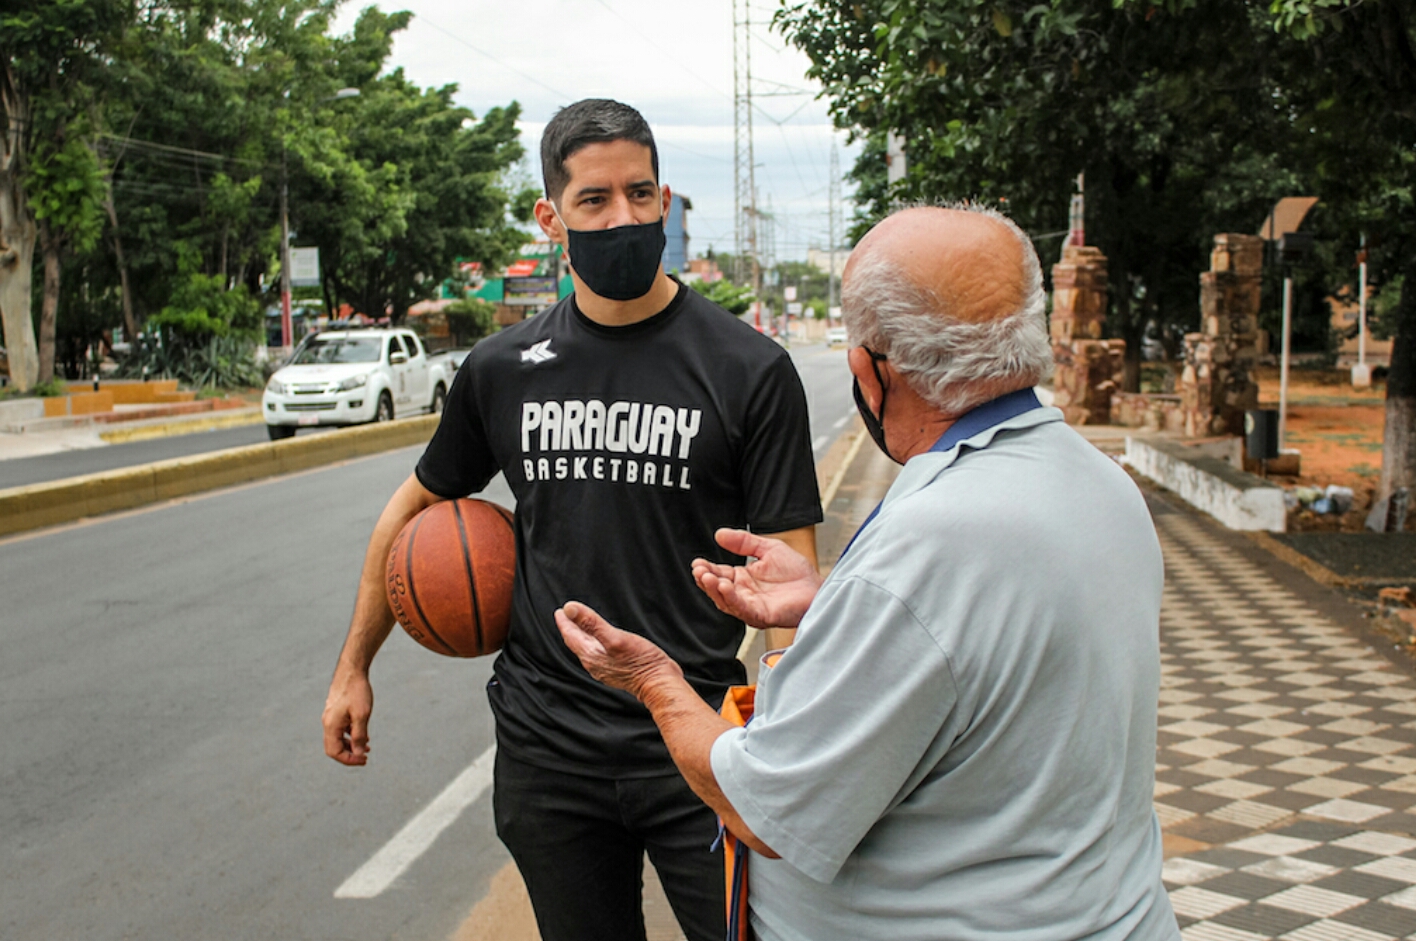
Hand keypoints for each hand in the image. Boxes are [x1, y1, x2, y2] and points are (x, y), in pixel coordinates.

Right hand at [323, 669, 373, 765]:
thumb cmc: (357, 691)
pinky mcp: (335, 711)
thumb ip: (359, 736)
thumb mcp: (362, 715)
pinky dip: (350, 735)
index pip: (334, 752)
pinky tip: (363, 734)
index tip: (364, 760)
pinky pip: (340, 729)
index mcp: (331, 725)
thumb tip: (359, 754)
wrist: (352, 670)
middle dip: (349, 754)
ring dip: (351, 745)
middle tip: (365, 758)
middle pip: (334, 747)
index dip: (349, 759)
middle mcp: (328, 722)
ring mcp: (331, 716)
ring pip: (337, 738)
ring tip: (367, 747)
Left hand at [556, 601, 682, 699]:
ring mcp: (604, 669)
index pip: (571, 636)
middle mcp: (594, 664)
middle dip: (571, 629)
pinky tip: (601, 642)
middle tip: (567, 616)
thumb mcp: (615, 638)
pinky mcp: (615, 670)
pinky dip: (594, 644)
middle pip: (577, 643)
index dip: (565, 622)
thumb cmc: (640, 662)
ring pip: (587, 650)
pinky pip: (598, 654)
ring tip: (580, 627)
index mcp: (591, 655)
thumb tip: (569, 609)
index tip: (560, 611)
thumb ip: (591, 623)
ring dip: (582, 637)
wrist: (659, 684)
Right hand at [691, 528, 822, 629]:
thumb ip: (744, 542)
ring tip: (706, 577)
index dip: (706, 569)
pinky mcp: (762, 616)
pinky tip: (726, 587)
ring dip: (714, 590)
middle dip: (705, 580)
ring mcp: (751, 607)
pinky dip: (732, 599)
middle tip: (698, 570)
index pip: (718, 574)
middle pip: (717, 590)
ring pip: (726, 602)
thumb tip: (719, 534)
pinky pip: (743, 609)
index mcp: (743, 579)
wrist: (818, 586)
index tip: (697, 562)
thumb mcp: (767, 548)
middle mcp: (744, 595)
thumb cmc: (797, 571)